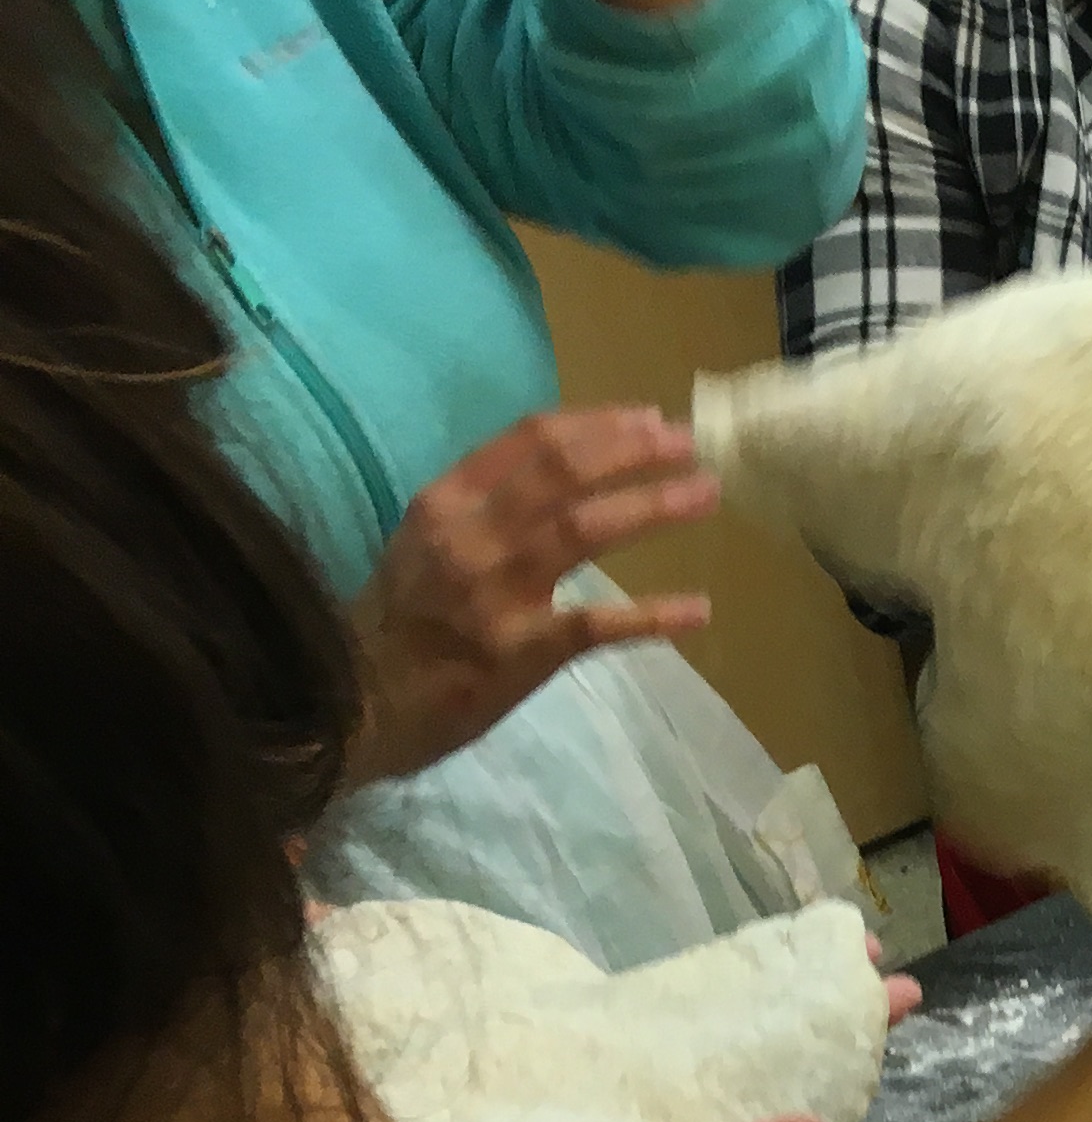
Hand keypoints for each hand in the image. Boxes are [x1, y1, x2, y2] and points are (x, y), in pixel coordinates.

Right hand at [347, 407, 716, 784]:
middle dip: (634, 451)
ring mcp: (496, 591)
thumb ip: (484, 509)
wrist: (355, 704)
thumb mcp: (426, 544)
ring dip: (654, 505)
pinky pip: (600, 624)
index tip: (648, 418)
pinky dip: (654, 615)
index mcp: (446, 501)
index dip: (598, 424)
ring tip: (706, 492)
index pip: (529, 440)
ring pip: (587, 528)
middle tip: (690, 444)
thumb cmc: (399, 622)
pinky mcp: (522, 649)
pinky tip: (698, 608)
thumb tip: (563, 475)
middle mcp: (470, 533)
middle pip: (564, 471)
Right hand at [400, 959, 913, 1121]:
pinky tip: (739, 945)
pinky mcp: (568, 1056)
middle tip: (879, 953)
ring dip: (774, 979)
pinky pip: (651, 1013)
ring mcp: (620, 1089)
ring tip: (832, 932)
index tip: (897, 995)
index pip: (792, 1101)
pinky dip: (699, 980)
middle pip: (766, 1055)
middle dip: (823, 1006)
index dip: (845, 1051)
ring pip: (719, 1028)